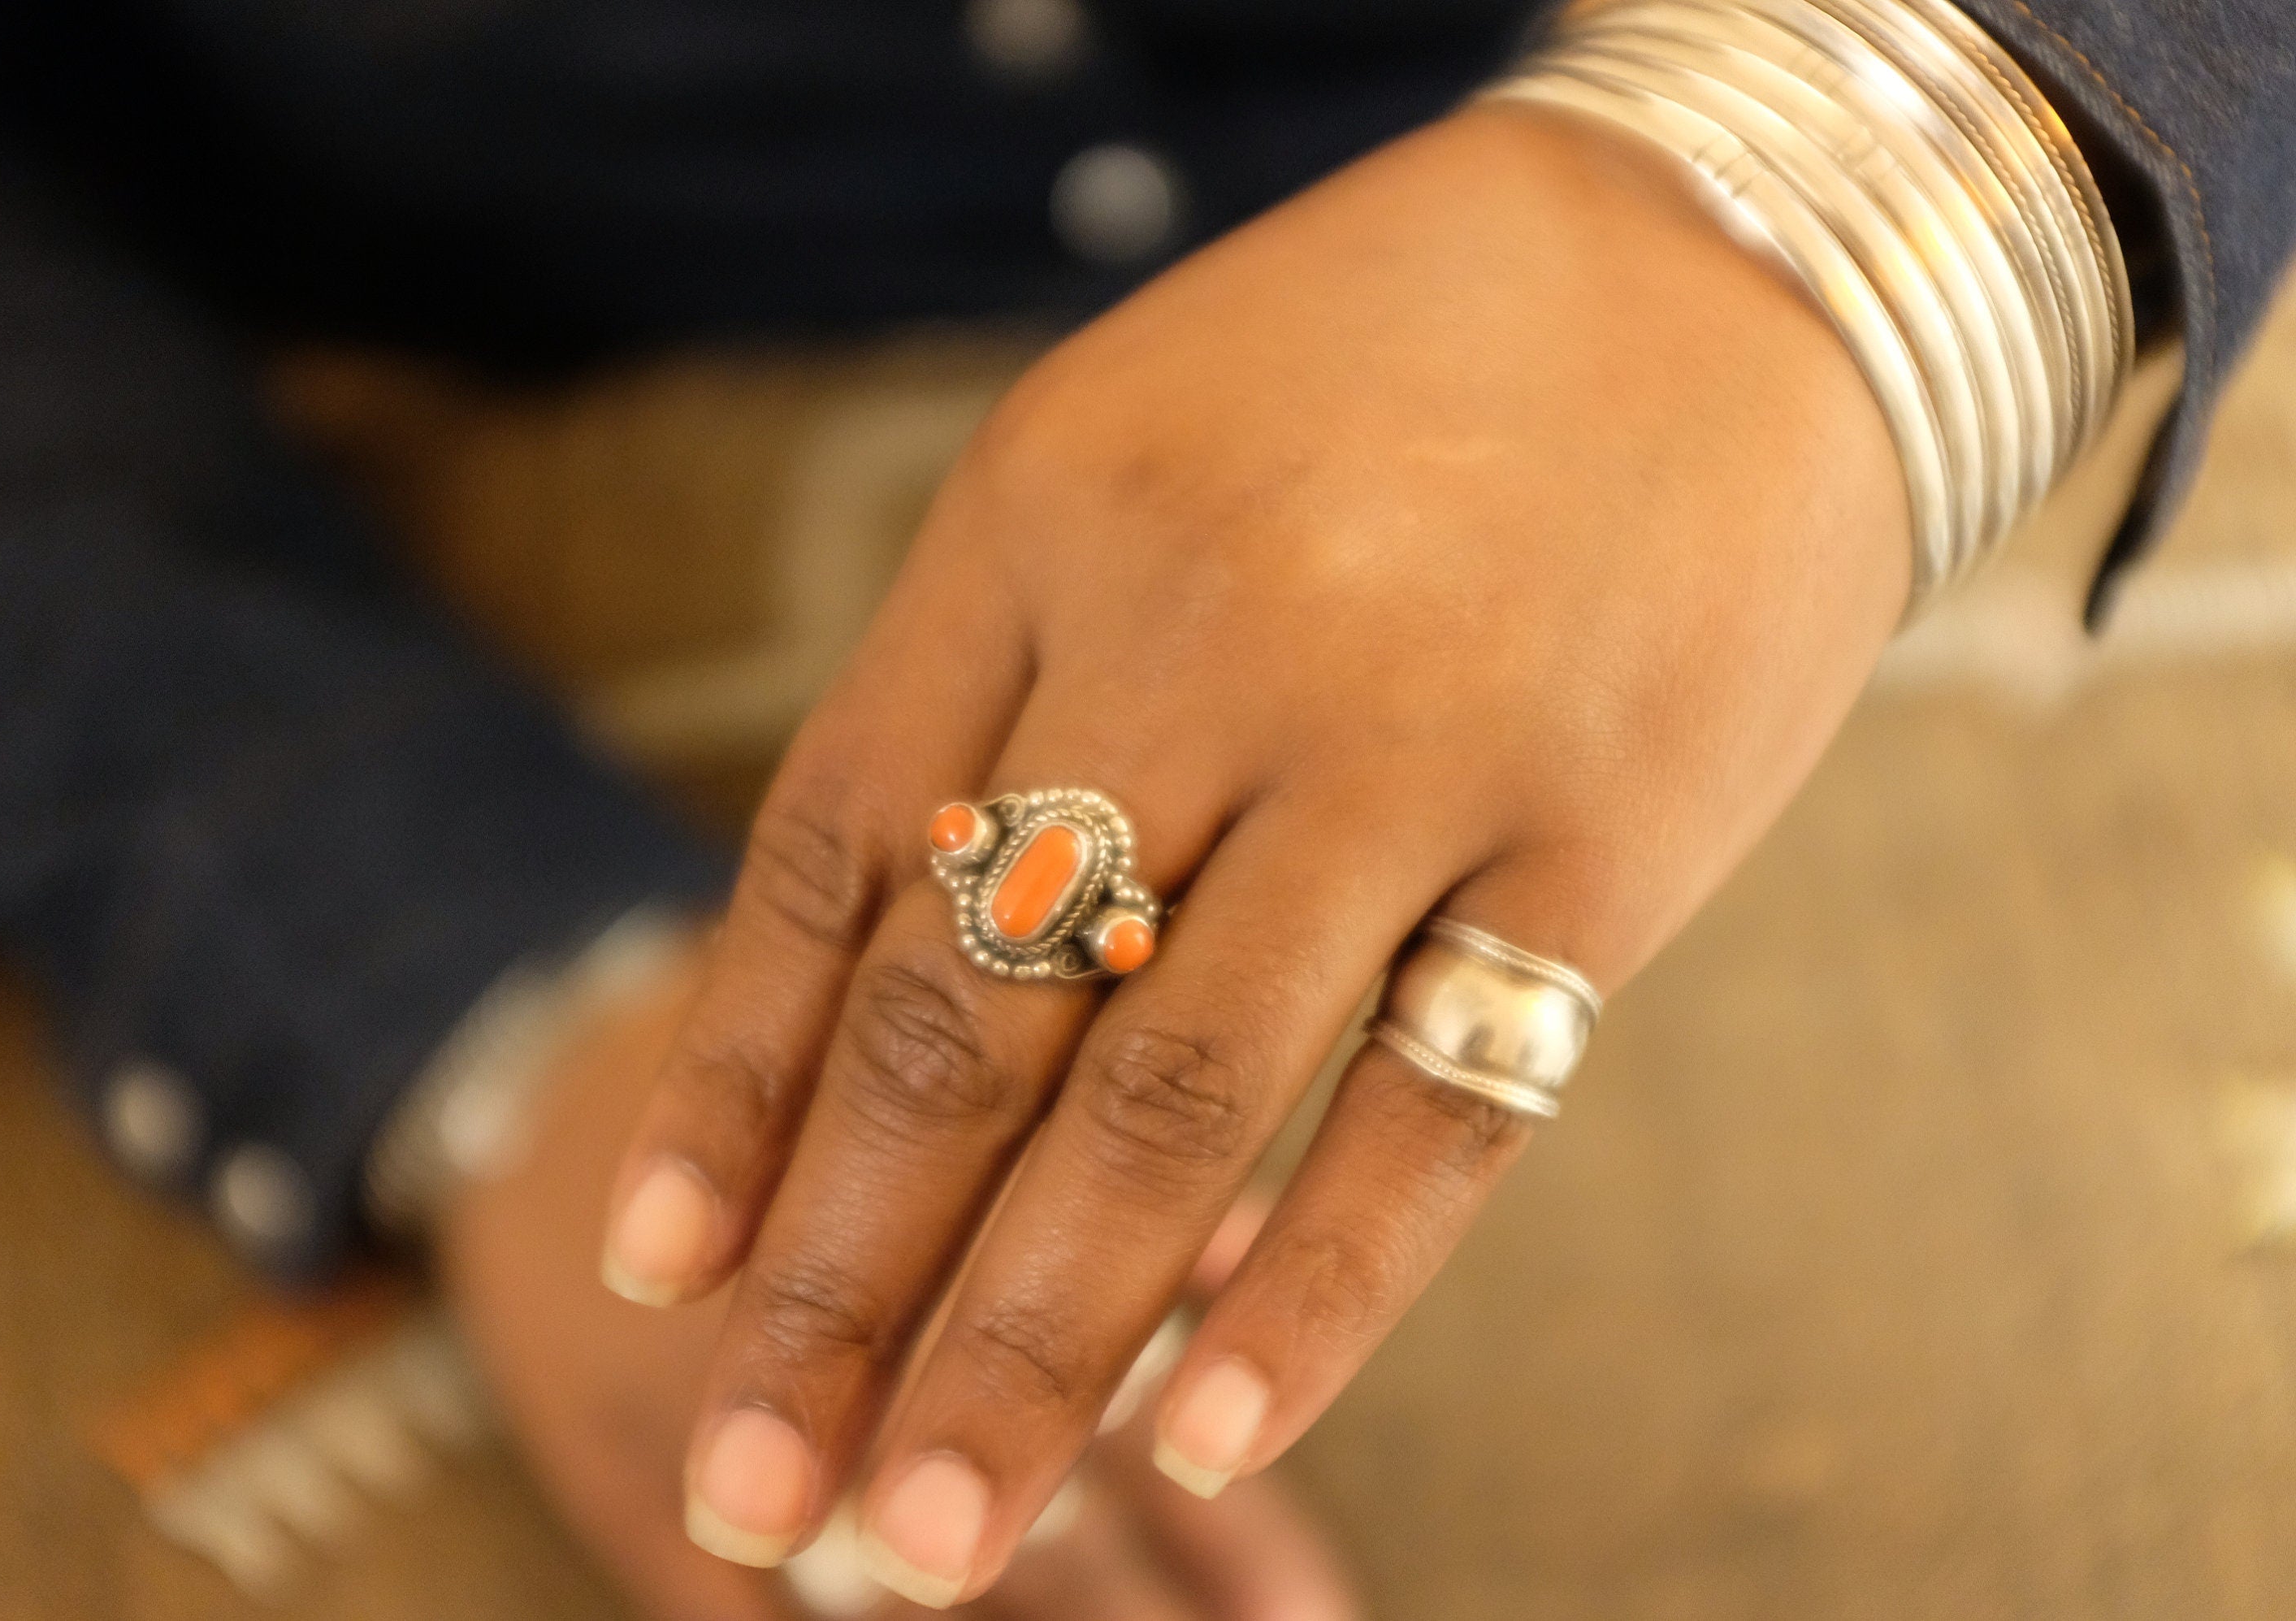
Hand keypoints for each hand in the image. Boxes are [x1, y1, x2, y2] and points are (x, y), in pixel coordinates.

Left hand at [602, 102, 1909, 1605]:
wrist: (1729, 253)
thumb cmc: (1389, 371)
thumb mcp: (1128, 457)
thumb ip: (1007, 696)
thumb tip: (889, 993)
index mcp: (1041, 526)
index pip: (830, 864)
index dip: (734, 1088)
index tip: (664, 1270)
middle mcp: (1201, 640)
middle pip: (968, 1022)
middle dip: (843, 1283)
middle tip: (752, 1491)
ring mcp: (1410, 744)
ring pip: (1171, 1104)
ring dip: (1031, 1346)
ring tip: (916, 1543)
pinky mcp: (1603, 836)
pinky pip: (1435, 1112)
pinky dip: (1314, 1291)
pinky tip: (1198, 1433)